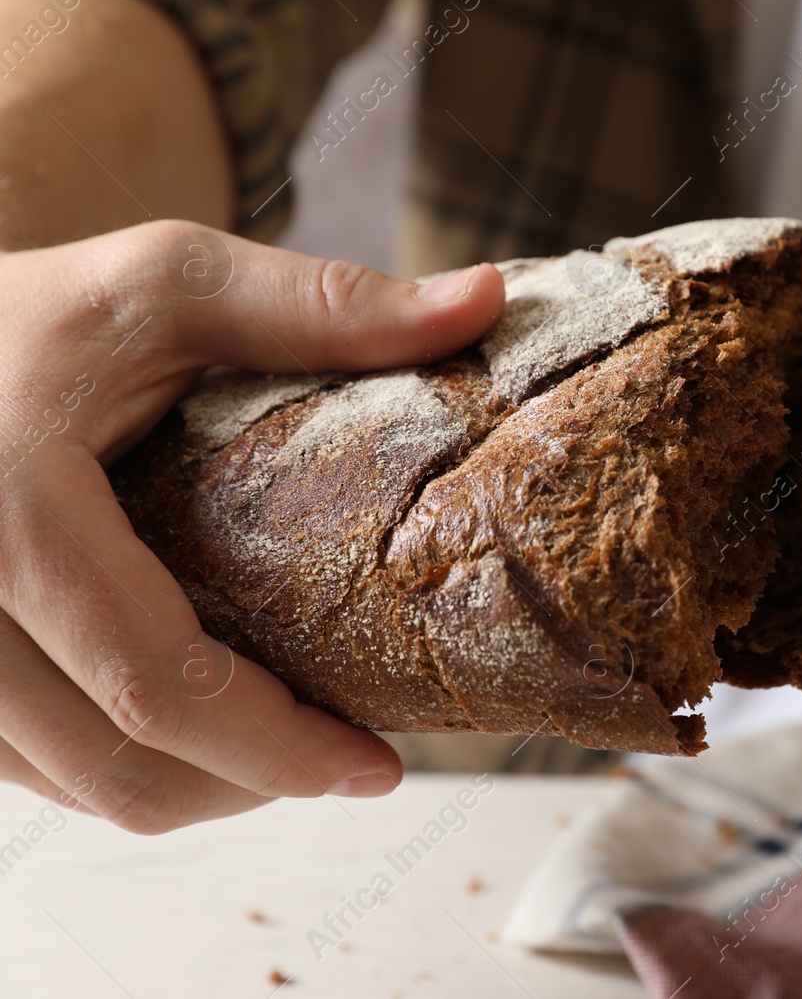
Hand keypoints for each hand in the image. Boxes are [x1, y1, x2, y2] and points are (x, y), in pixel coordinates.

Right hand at [0, 220, 503, 831]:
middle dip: (252, 784)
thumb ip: (324, 306)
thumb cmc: (38, 310)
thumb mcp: (171, 283)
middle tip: (354, 764)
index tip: (381, 768)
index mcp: (12, 509)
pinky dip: (124, 765)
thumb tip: (484, 300)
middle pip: (117, 762)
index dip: (278, 748)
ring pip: (70, 784)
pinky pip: (28, 766)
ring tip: (290, 747)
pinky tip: (202, 730)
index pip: (158, 682)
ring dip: (193, 788)